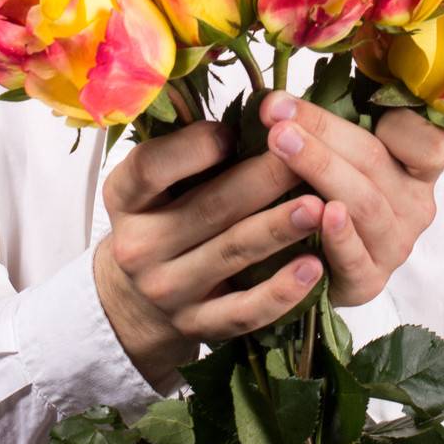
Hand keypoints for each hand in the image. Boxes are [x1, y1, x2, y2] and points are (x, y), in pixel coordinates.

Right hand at [95, 119, 326, 386]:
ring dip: (279, 227)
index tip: (233, 131)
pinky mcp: (198, 326)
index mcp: (123, 197)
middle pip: (207, 208)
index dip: (194, 147)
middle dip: (263, 180)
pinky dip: (282, 291)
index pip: (151, 168)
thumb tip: (255, 117)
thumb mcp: (154, 181)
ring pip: (231, 253)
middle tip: (306, 156)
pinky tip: (315, 266)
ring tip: (320, 205)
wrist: (134, 299)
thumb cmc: (161, 216)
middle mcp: (138, 246)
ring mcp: (168, 291)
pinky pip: (245, 310)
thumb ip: (189, 150)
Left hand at [258, 92, 443, 305]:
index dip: (395, 120)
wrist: (311, 262)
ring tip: (280, 141)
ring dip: (319, 166)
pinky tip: (319, 212)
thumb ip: (334, 120)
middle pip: (374, 160)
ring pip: (363, 201)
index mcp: (417, 169)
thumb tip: (287, 90)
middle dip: (321, 128)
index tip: (348, 96)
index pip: (430, 143)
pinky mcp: (368, 281)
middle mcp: (415, 207)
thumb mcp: (340, 151)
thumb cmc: (326, 189)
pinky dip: (338, 234)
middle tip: (276, 110)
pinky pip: (355, 255)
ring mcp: (395, 246)